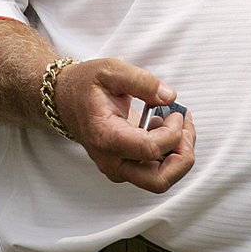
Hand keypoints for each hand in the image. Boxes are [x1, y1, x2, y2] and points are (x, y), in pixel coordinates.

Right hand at [54, 58, 195, 193]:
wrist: (66, 100)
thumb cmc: (86, 85)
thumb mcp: (111, 70)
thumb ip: (142, 81)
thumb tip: (170, 97)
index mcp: (106, 137)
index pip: (150, 150)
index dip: (173, 132)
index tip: (175, 111)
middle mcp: (112, 161)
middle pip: (159, 181)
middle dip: (183, 156)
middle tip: (184, 126)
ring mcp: (119, 167)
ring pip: (161, 180)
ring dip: (180, 154)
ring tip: (177, 122)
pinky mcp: (127, 166)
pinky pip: (157, 170)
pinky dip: (171, 152)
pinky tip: (165, 126)